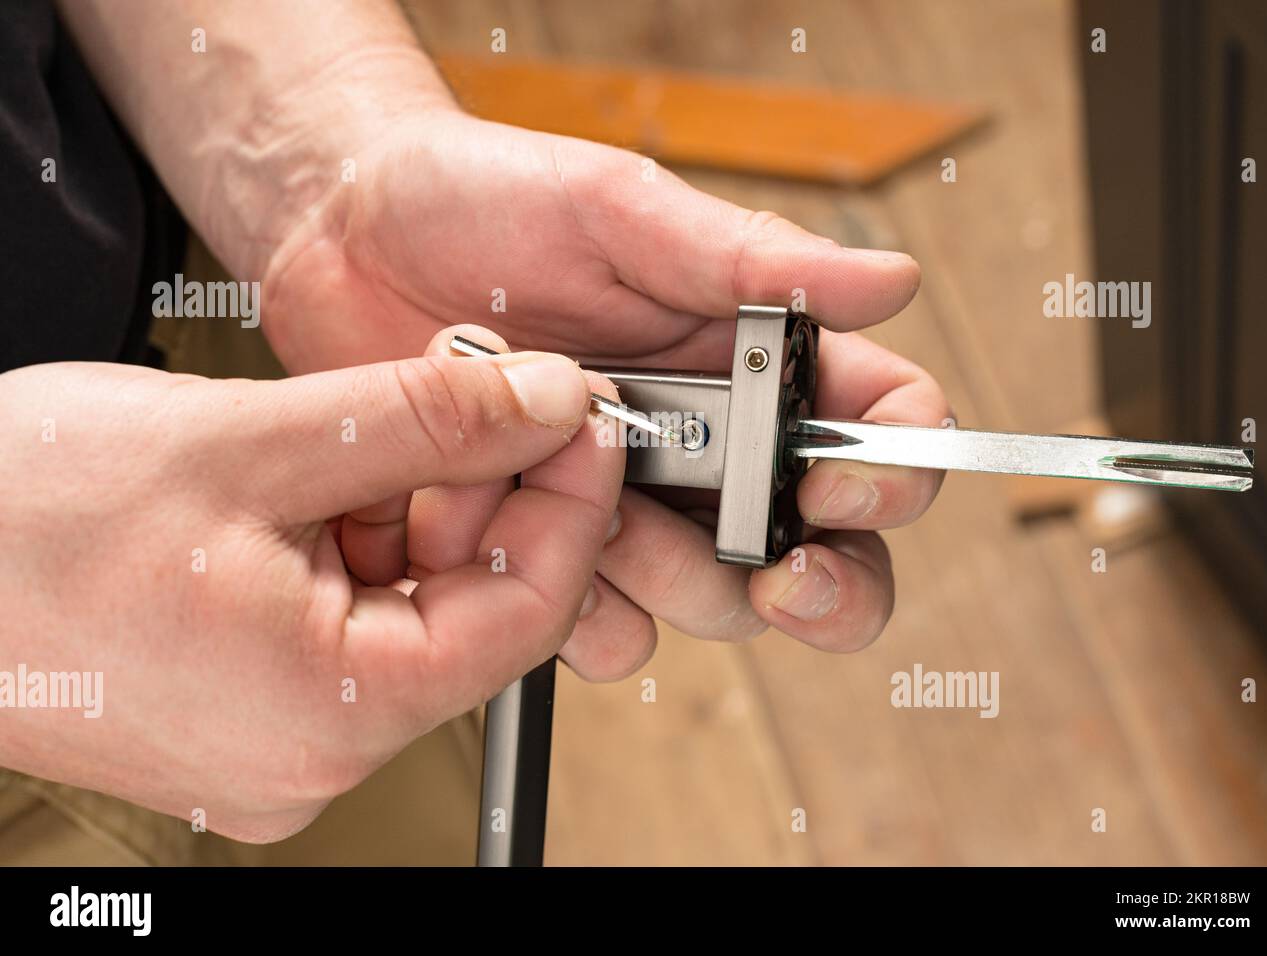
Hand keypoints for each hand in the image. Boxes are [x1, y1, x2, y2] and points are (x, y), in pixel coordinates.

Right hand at [0, 344, 621, 840]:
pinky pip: (346, 621)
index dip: (570, 503)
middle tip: (489, 394)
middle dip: (486, 493)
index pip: (524, 614)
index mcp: (328, 714)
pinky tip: (335, 471)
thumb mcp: (252, 441)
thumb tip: (546, 401)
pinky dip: (359, 539)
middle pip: (468, 612)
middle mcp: (310, 754)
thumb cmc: (17, 520)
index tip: (583, 417)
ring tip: (391, 422)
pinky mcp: (245, 707)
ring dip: (417, 507)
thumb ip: (423, 421)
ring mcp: (276, 738)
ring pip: (407, 609)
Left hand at [262, 112, 949, 669]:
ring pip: (716, 602)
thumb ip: (747, 259)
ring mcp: (634, 504)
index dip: (891, 476)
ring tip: (600, 506)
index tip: (834, 486)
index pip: (881, 431)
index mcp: (755, 359)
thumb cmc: (483, 200)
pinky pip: (607, 630)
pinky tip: (532, 547)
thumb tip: (891, 280)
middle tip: (778, 569)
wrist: (347, 238)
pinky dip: (582, 614)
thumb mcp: (618, 210)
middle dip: (821, 584)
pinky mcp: (552, 549)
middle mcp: (712, 444)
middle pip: (823, 553)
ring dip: (677, 579)